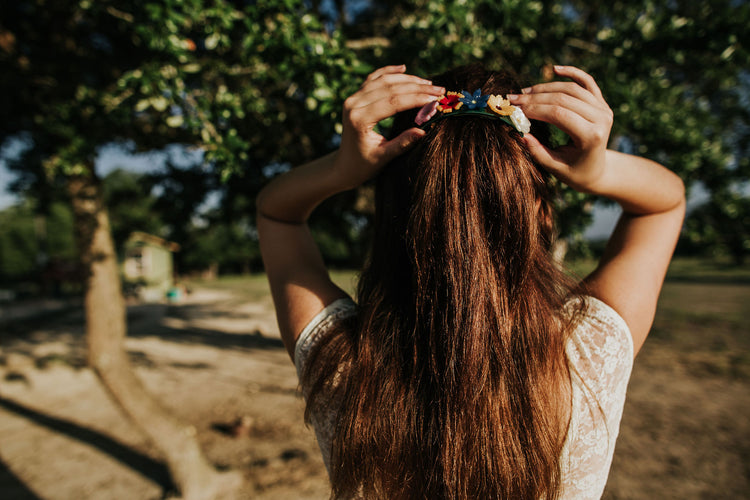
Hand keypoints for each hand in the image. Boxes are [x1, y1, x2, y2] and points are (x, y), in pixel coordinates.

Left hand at [333, 65, 444, 188]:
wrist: (344, 165)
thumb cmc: (364, 165)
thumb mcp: (383, 157)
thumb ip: (402, 144)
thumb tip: (423, 131)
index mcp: (359, 119)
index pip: (393, 102)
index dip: (417, 98)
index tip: (436, 99)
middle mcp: (354, 104)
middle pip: (390, 88)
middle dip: (417, 87)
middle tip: (439, 90)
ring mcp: (353, 98)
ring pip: (383, 80)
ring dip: (407, 79)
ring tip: (428, 84)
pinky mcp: (355, 97)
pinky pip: (374, 78)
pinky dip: (389, 71)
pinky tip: (403, 67)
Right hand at [508, 65, 612, 192]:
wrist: (598, 170)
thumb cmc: (574, 172)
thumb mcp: (555, 168)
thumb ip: (538, 152)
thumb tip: (520, 133)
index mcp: (592, 136)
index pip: (558, 114)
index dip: (534, 109)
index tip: (513, 109)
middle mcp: (602, 118)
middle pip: (563, 98)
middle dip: (534, 98)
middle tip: (512, 99)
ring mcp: (604, 108)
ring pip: (571, 88)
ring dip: (545, 87)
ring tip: (524, 92)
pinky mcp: (601, 103)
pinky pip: (586, 82)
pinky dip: (571, 72)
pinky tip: (554, 69)